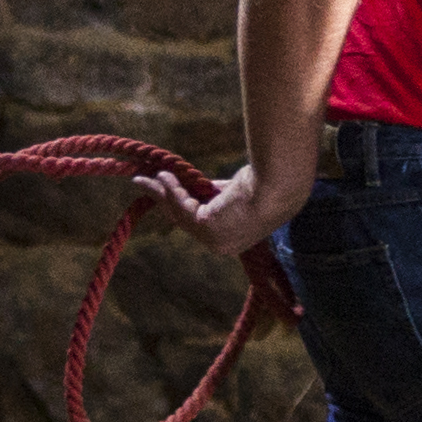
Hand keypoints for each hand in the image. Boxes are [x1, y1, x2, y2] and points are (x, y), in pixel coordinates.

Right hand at [143, 161, 301, 260]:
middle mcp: (222, 245)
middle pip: (185, 221)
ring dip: (162, 193)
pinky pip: (182, 207)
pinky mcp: (207, 228)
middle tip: (144, 184)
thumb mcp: (234, 191)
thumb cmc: (265, 184)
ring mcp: (214, 240)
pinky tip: (164, 176)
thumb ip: (214, 193)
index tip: (167, 193)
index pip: (199, 224)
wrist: (277, 185)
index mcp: (231, 239)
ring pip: (180, 214)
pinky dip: (171, 190)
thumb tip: (192, 184)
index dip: (180, 206)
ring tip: (146, 177)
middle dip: (163, 200)